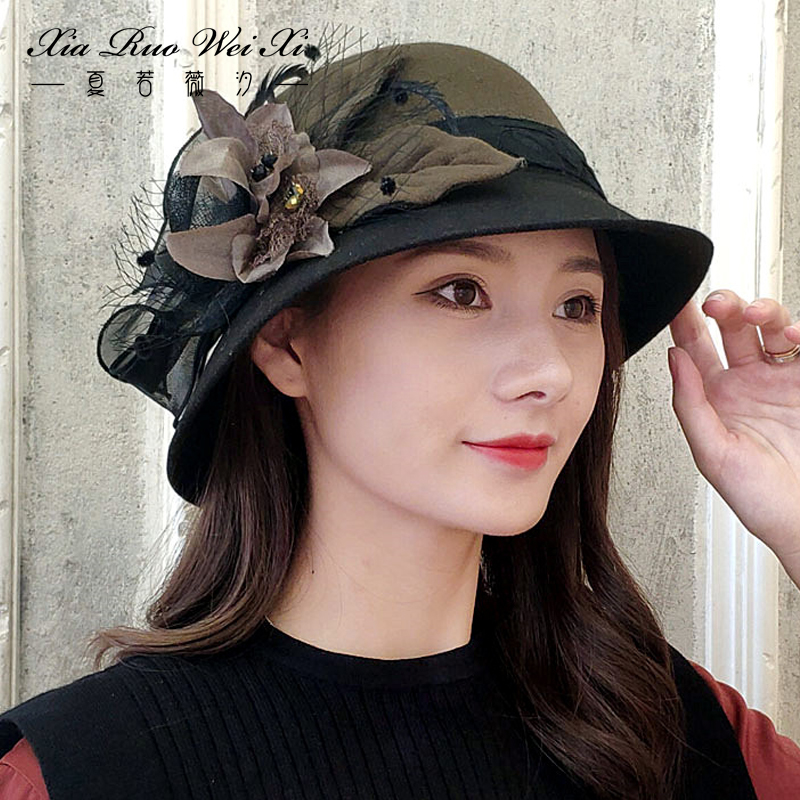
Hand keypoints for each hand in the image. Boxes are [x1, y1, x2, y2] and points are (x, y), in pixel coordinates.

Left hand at [667, 290, 799, 564]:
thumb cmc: (760, 499)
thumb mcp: (713, 453)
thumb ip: (690, 404)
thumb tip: (673, 359)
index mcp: (715, 398)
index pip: (694, 350)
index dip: (684, 323)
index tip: (674, 302)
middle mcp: (747, 384)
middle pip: (732, 329)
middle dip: (724, 307)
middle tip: (715, 304)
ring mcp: (782, 381)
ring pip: (770, 328)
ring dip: (762, 312)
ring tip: (754, 314)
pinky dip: (799, 332)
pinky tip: (790, 334)